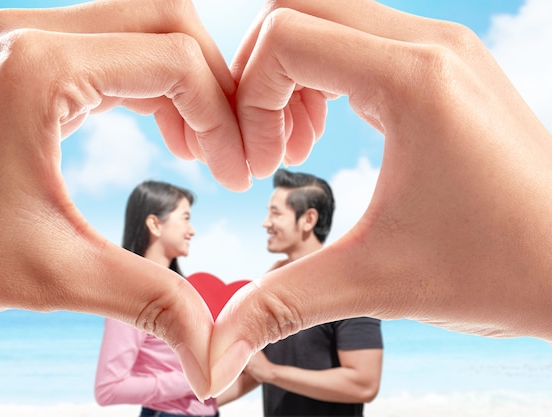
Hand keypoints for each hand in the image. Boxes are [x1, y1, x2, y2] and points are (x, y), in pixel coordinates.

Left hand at [0, 0, 250, 397]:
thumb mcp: (51, 274)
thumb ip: (147, 299)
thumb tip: (214, 353)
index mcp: (41, 69)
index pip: (176, 60)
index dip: (224, 117)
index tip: (235, 175)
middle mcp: (32, 35)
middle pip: (167, 21)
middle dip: (214, 84)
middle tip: (231, 149)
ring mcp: (22, 41)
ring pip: (140, 28)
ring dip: (185, 82)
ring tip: (202, 147)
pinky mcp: (18, 60)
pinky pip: (108, 49)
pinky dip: (149, 84)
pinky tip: (164, 130)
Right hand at [209, 0, 551, 396]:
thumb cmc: (502, 269)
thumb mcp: (376, 282)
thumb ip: (283, 304)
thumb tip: (215, 356)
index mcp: (412, 80)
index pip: (284, 37)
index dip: (247, 98)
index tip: (257, 164)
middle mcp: (431, 44)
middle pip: (300, 9)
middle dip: (260, 75)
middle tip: (264, 144)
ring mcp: (445, 48)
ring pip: (331, 18)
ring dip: (292, 73)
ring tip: (294, 142)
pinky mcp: (449, 66)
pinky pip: (363, 40)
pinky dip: (325, 74)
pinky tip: (327, 130)